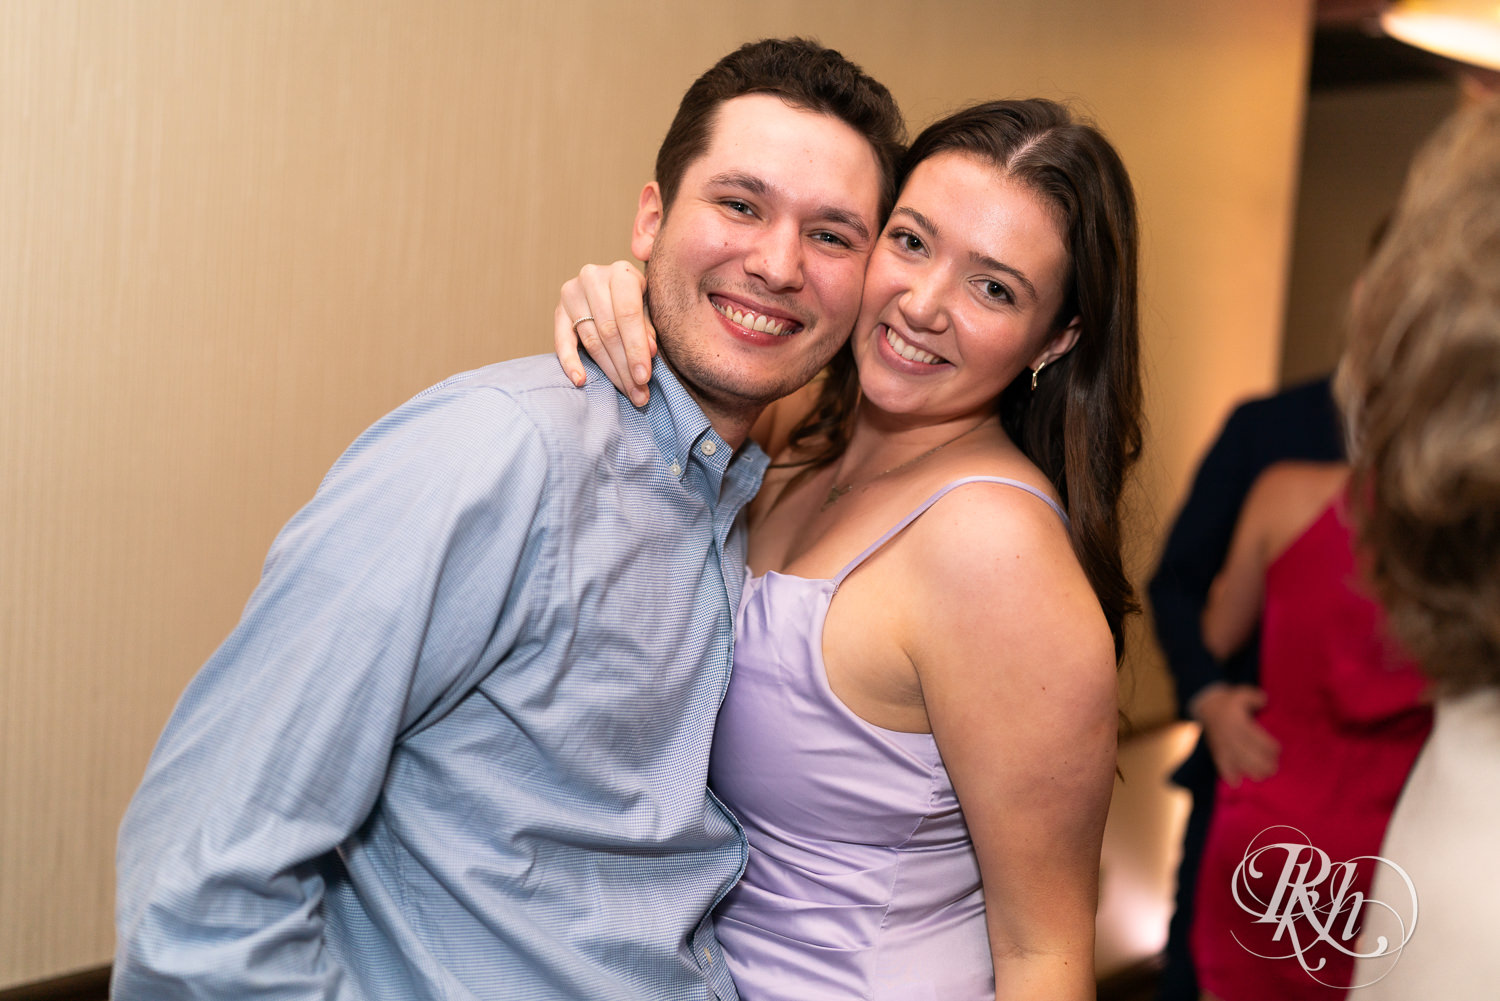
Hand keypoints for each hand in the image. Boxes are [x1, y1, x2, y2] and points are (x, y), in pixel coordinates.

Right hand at [554, 261, 654, 405]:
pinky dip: (570, 363)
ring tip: (627, 393)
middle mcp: (592, 277)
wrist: (614, 287)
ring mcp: (572, 293)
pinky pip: (562, 341)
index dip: (636, 348)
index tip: (644, 377)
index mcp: (620, 273)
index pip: (627, 314)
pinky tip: (580, 381)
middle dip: (625, 366)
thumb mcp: (649, 307)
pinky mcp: (558, 311)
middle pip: (609, 331)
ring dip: (609, 371)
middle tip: (639, 394)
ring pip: (591, 340)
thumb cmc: (638, 300)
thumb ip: (649, 327)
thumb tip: (649, 351)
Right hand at [1191, 684, 1279, 785]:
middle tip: (1273, 769)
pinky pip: (1220, 763)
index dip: (1265, 744)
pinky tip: (1235, 783)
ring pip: (1235, 759)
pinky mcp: (1216, 749)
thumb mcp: (1241, 693)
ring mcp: (1221, 744)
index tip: (1277, 750)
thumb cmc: (1228, 700)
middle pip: (1245, 751)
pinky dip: (1227, 774)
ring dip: (1248, 769)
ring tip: (1261, 777)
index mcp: (1235, 721)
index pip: (1252, 734)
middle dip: (1260, 761)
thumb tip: (1265, 701)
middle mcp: (1228, 734)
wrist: (1205, 705)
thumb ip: (1254, 697)